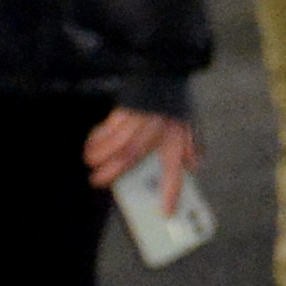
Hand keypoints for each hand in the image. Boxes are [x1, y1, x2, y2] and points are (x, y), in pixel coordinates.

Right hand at [84, 108, 199, 213]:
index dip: (171, 193)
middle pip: (129, 157)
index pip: (174, 169)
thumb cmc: (175, 103)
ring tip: (90, 164)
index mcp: (173, 139)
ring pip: (113, 144)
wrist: (164, 73)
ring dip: (98, 156)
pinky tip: (90, 145)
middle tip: (96, 181)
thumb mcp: (188, 125)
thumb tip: (195, 165)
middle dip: (110, 173)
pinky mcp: (124, 111)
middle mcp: (154, 133)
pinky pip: (106, 128)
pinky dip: (96, 139)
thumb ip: (191, 147)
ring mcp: (137, 122)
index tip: (165, 212)